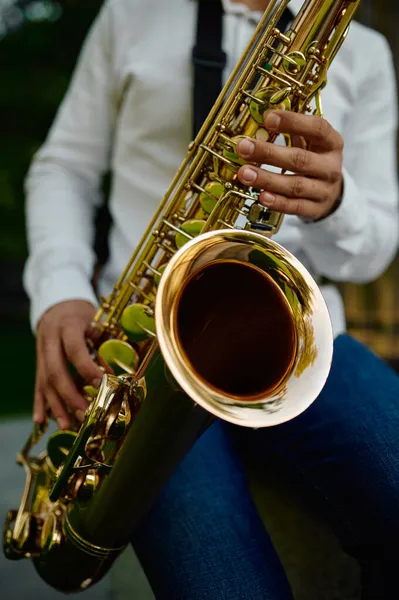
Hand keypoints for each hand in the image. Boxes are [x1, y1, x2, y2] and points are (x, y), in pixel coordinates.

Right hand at [34, 300, 103, 429]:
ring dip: (56, 406)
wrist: (58, 305)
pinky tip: (41, 420)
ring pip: (44, 382)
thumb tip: (119, 366)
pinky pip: (37, 385)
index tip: (100, 384)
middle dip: (70, 396)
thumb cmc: (83, 314)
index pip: (74, 350)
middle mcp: (50, 340)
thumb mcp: (96, 319)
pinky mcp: (38, 363)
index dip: (86, 368)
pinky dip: (39, 404)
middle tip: (85, 414)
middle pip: (55, 371)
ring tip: (67, 425)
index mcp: (67, 326)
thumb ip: (105, 341)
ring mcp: (41, 353)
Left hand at [236, 110, 343, 220]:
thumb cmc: (315, 161)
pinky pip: (294, 207)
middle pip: (300, 159)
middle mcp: (330, 167)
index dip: (293, 122)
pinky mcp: (315, 210)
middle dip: (269, 153)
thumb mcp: (311, 143)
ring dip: (267, 179)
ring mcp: (324, 190)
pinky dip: (277, 202)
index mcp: (332, 143)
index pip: (317, 128)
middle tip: (244, 147)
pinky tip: (261, 196)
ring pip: (295, 186)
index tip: (268, 118)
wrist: (331, 194)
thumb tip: (263, 116)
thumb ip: (292, 130)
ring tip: (245, 173)